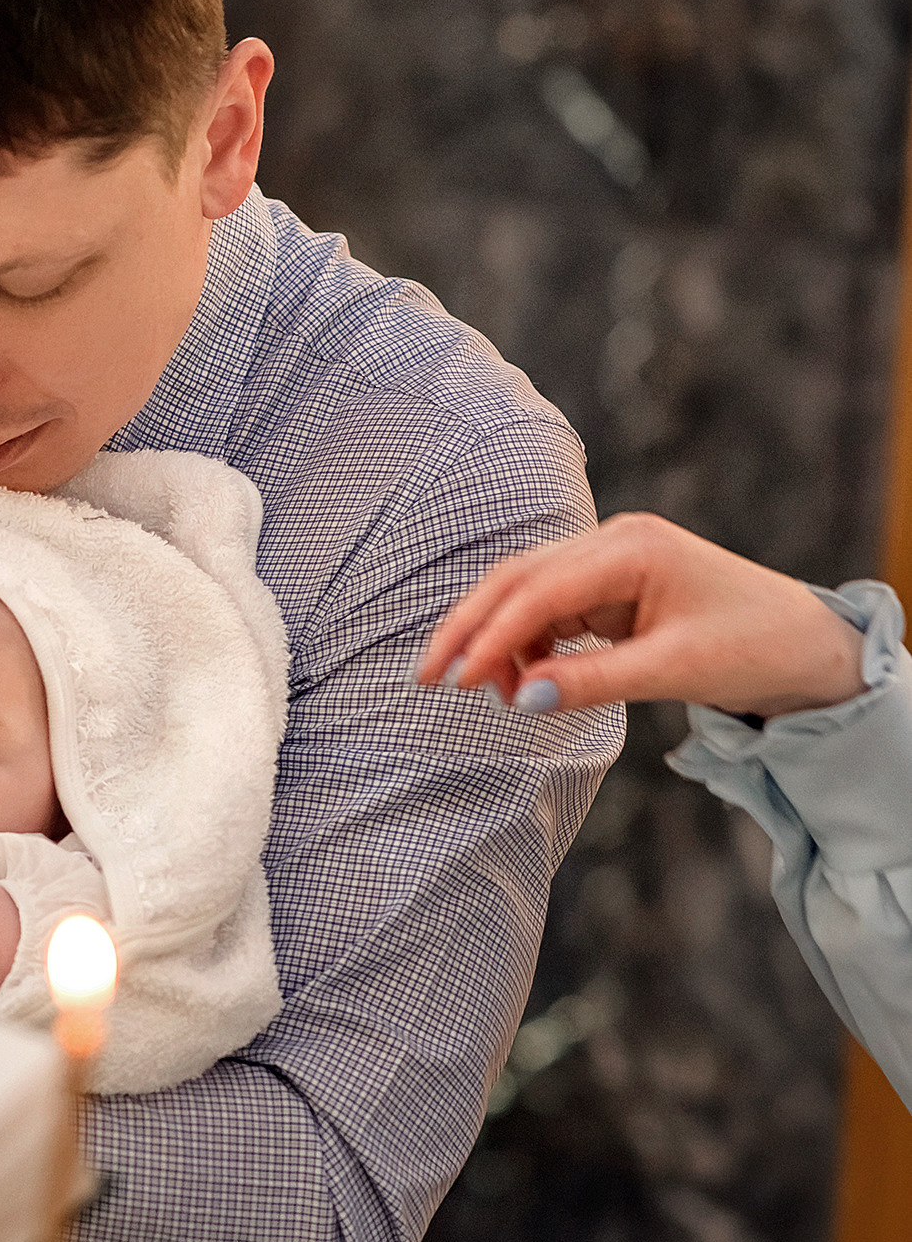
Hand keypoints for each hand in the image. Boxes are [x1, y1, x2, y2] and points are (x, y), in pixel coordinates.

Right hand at [419, 512, 866, 718]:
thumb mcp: (675, 670)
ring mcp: (612, 561)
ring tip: (490, 692)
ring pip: (527, 593)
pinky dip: (529, 644)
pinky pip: (551, 610)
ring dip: (500, 640)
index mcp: (632, 549)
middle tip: (429, 677)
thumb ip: (594, 681)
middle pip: (517, 579)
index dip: (490, 637)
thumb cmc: (757, 649)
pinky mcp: (613, 585)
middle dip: (471, 628)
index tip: (455, 681)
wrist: (812, 647)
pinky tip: (524, 677)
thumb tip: (522, 699)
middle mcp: (614, 542)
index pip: (538, 591)